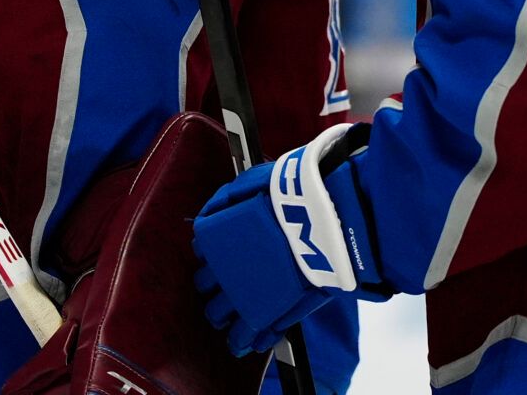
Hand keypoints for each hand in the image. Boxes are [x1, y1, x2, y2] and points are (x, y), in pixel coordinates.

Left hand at [191, 124, 384, 355]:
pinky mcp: (278, 311)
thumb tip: (208, 215)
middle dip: (214, 299)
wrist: (323, 213)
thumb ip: (225, 202)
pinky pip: (257, 333)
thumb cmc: (288, 194)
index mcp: (217, 244)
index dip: (209, 272)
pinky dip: (254, 339)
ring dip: (228, 326)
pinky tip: (254, 342)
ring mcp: (252, 295)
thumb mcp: (249, 183)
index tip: (216, 273)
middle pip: (209, 296)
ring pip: (227, 321)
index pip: (202, 267)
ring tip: (233, 331)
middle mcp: (228, 274)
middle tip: (223, 300)